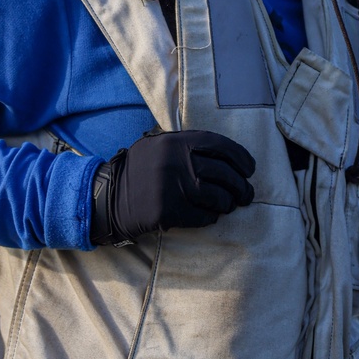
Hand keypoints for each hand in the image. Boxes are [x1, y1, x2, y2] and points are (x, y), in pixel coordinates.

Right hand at [90, 130, 255, 244]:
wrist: (109, 198)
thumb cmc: (141, 171)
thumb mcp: (158, 146)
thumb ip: (187, 145)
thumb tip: (230, 158)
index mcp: (174, 142)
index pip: (219, 145)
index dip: (240, 157)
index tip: (250, 169)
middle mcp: (174, 162)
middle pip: (223, 174)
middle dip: (241, 186)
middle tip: (247, 194)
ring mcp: (170, 188)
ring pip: (217, 197)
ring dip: (228, 203)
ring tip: (229, 205)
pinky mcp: (167, 212)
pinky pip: (203, 217)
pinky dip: (212, 217)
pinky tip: (211, 216)